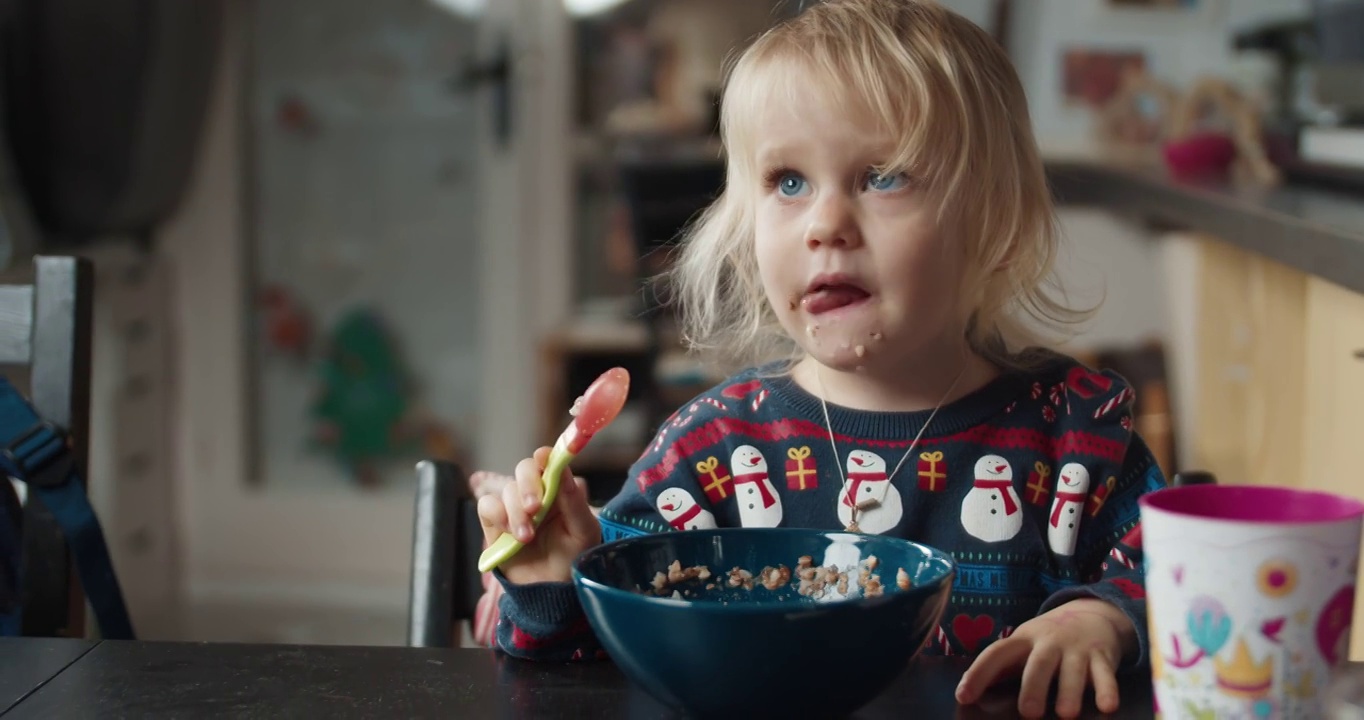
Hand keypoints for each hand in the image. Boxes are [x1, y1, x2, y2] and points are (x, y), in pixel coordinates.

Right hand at [476, 446, 600, 585]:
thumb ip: (574, 501)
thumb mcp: (583, 532)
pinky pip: (487, 505)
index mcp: (560, 490)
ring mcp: (514, 507)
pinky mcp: (495, 523)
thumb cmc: (572, 558)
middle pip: (524, 469)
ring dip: (516, 512)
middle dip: (528, 485)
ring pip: (507, 490)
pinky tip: (510, 535)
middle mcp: (536, 493)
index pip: (549, 462)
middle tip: (534, 508)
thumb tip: (564, 470)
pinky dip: (497, 514)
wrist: (550, 592)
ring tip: (526, 537)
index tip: (543, 458)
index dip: (545, 456)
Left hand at [954, 598, 1135, 718]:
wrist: (1093, 613)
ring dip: (1070, 692)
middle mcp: (1049, 643)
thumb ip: (1003, 667)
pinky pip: (1105, 675)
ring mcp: (1077, 649)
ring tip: (1066, 714)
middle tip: (1028, 713)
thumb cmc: (1048, 639)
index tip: (964, 696)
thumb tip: (966, 691)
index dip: (979, 673)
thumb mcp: (1024, 645)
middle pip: (1038, 664)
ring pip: (1073, 671)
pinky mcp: (1103, 657)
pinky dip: (1108, 690)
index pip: (997, 654)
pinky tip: (1107, 707)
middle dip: (1033, 687)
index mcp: (1023, 640)